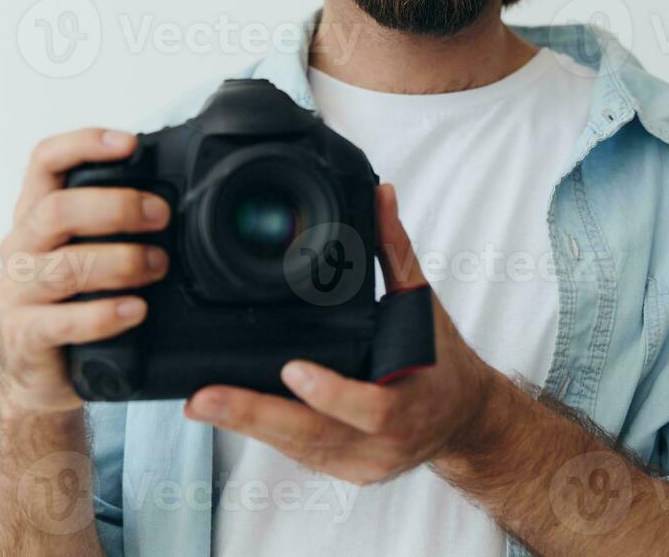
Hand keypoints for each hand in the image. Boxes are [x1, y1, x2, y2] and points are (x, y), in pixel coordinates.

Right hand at [0, 128, 172, 416]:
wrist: (38, 373)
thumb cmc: (70, 302)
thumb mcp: (87, 251)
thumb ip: (114, 223)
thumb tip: (178, 198)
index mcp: (36, 216)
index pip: (44, 162)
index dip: (83, 145)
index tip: (128, 144)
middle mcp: (20, 247)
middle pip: (56, 211)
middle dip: (116, 207)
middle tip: (161, 216)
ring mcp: (18, 293)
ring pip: (63, 267)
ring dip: (119, 262)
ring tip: (157, 265)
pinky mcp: (26, 337)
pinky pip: (61, 322)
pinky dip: (102, 315)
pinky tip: (133, 310)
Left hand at [183, 183, 502, 484]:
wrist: (465, 419)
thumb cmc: (443, 359)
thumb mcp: (421, 302)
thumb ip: (395, 250)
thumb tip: (380, 196)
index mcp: (410, 399)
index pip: (371, 406)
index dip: (331, 393)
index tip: (293, 370)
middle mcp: (386, 442)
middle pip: (316, 436)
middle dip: (257, 416)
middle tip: (207, 397)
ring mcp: (364, 463)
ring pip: (300, 451)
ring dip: (248, 427)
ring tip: (203, 403)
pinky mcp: (347, 472)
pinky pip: (300, 455)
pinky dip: (265, 434)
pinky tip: (230, 415)